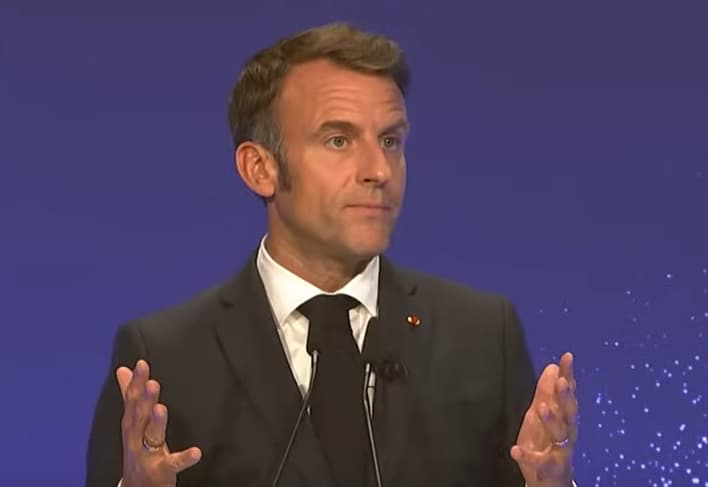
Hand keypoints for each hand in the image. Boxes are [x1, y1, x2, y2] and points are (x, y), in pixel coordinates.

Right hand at [117, 360, 201, 486]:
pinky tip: (196, 452)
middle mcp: (136, 439)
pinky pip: (173, 463)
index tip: (142, 364)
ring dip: (156, 423)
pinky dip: (184, 458)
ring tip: (161, 408)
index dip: (136, 383)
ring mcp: (147, 455)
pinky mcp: (161, 471)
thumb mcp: (132, 422)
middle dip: (144, 400)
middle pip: (139, 418)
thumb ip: (129, 395)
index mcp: (132, 425)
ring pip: (151, 438)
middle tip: (152, 382)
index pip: (132, 401)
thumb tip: (123, 370)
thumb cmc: (137, 450)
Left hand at [511, 352, 577, 486]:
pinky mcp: (548, 468)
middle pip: (570, 413)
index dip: (569, 375)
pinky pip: (539, 461)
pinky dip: (527, 455)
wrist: (551, 480)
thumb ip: (548, 392)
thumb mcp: (544, 414)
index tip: (567, 357)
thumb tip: (553, 366)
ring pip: (559, 435)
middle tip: (562, 382)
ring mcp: (560, 451)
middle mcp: (567, 433)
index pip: (568, 393)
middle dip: (566, 397)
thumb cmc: (548, 443)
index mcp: (565, 418)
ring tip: (541, 408)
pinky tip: (514, 449)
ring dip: (551, 421)